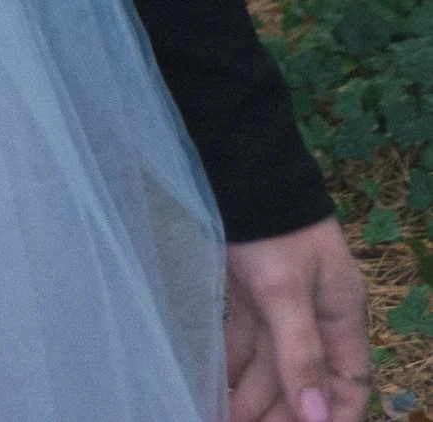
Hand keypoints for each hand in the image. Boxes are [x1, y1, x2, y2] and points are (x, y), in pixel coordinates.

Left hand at [224, 216, 370, 421]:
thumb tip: (318, 417)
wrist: (237, 162)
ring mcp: (283, 303)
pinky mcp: (252, 290)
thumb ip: (300, 353)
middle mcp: (317, 316)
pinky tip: (210, 386)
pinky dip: (231, 365)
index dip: (330, 419)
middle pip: (303, 383)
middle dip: (277, 415)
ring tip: (215, 419)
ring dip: (248, 397)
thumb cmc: (271, 227)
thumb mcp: (286, 289)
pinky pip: (246, 341)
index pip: (348, 387)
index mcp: (341, 317)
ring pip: (270, 366)